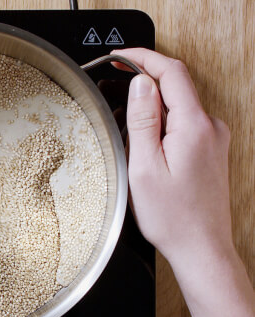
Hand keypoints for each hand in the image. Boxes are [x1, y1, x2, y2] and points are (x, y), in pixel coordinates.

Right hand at [114, 49, 254, 316]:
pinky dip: (164, 120)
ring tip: (125, 117)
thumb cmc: (173, 217)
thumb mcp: (144, 167)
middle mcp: (210, 127)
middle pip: (177, 85)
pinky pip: (186, 122)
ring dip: (153, 103)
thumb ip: (143, 121)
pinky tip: (146, 138)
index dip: (144, 58)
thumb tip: (140, 84)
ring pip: (180, 105)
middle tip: (115, 81)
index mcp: (193, 126)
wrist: (201, 248)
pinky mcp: (211, 150)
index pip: (171, 73)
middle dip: (145, 78)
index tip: (121, 55)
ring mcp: (214, 138)